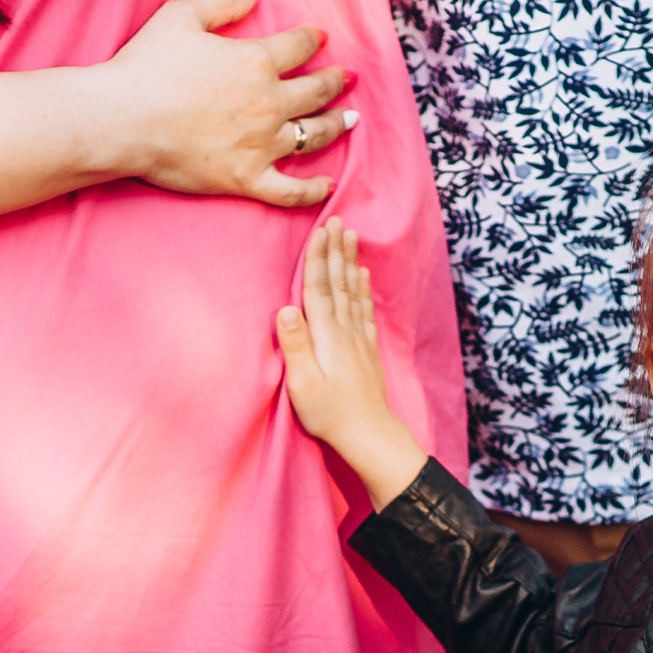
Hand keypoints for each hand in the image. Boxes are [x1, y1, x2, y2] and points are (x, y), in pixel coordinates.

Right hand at [97, 0, 357, 207]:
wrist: (123, 119)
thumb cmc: (145, 66)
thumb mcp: (180, 17)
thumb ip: (221, 2)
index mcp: (256, 61)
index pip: (299, 46)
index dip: (313, 38)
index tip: (321, 37)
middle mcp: (269, 102)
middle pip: (316, 90)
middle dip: (336, 81)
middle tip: (348, 78)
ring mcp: (262, 144)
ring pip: (314, 135)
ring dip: (337, 125)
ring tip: (351, 120)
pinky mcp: (248, 179)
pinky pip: (292, 190)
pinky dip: (314, 190)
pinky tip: (329, 185)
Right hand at [276, 219, 426, 506]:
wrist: (368, 434)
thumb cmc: (330, 413)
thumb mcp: (303, 384)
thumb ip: (295, 345)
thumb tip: (284, 309)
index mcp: (326, 336)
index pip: (318, 289)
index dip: (318, 258)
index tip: (319, 230)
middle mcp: (345, 331)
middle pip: (338, 282)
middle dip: (335, 250)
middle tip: (336, 219)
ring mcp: (358, 338)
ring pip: (352, 291)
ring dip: (350, 261)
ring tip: (351, 235)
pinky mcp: (366, 349)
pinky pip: (364, 310)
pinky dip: (363, 288)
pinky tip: (363, 274)